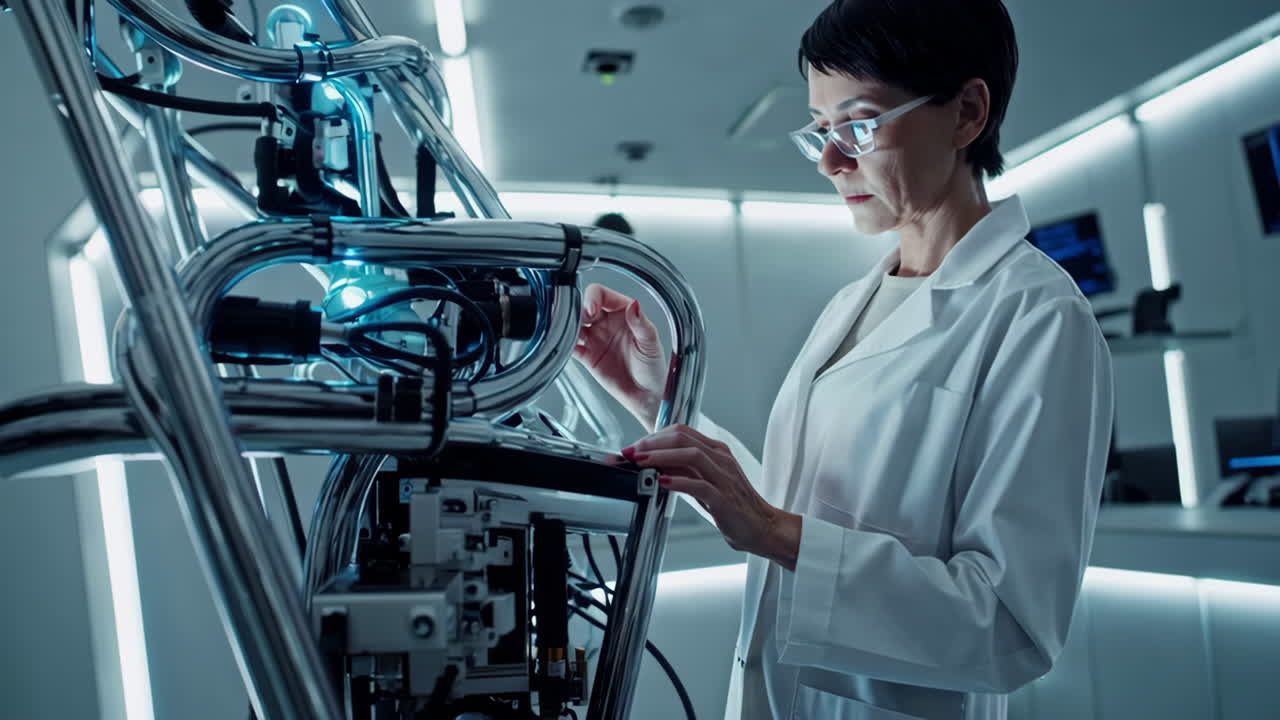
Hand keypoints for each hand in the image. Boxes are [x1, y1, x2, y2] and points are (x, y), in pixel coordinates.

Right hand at [575, 284, 668, 431]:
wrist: (647, 395)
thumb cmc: (654, 367)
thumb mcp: (651, 344)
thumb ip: (641, 324)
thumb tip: (634, 305)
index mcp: (623, 312)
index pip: (602, 295)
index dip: (593, 298)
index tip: (591, 309)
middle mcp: (606, 322)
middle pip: (583, 306)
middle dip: (577, 310)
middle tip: (580, 321)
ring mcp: (595, 338)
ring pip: (574, 324)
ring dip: (568, 326)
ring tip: (569, 333)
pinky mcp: (587, 356)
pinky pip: (571, 346)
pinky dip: (566, 345)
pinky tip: (569, 347)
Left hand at [622, 424, 800, 569]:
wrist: (762, 527)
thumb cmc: (734, 506)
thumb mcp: (706, 482)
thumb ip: (685, 470)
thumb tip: (654, 463)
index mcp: (716, 451)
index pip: (680, 432)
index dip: (652, 437)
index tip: (632, 448)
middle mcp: (721, 459)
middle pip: (682, 438)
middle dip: (650, 444)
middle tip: (629, 453)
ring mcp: (724, 477)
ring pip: (690, 455)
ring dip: (660, 457)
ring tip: (639, 462)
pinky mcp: (724, 498)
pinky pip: (699, 484)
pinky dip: (678, 481)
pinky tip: (661, 482)